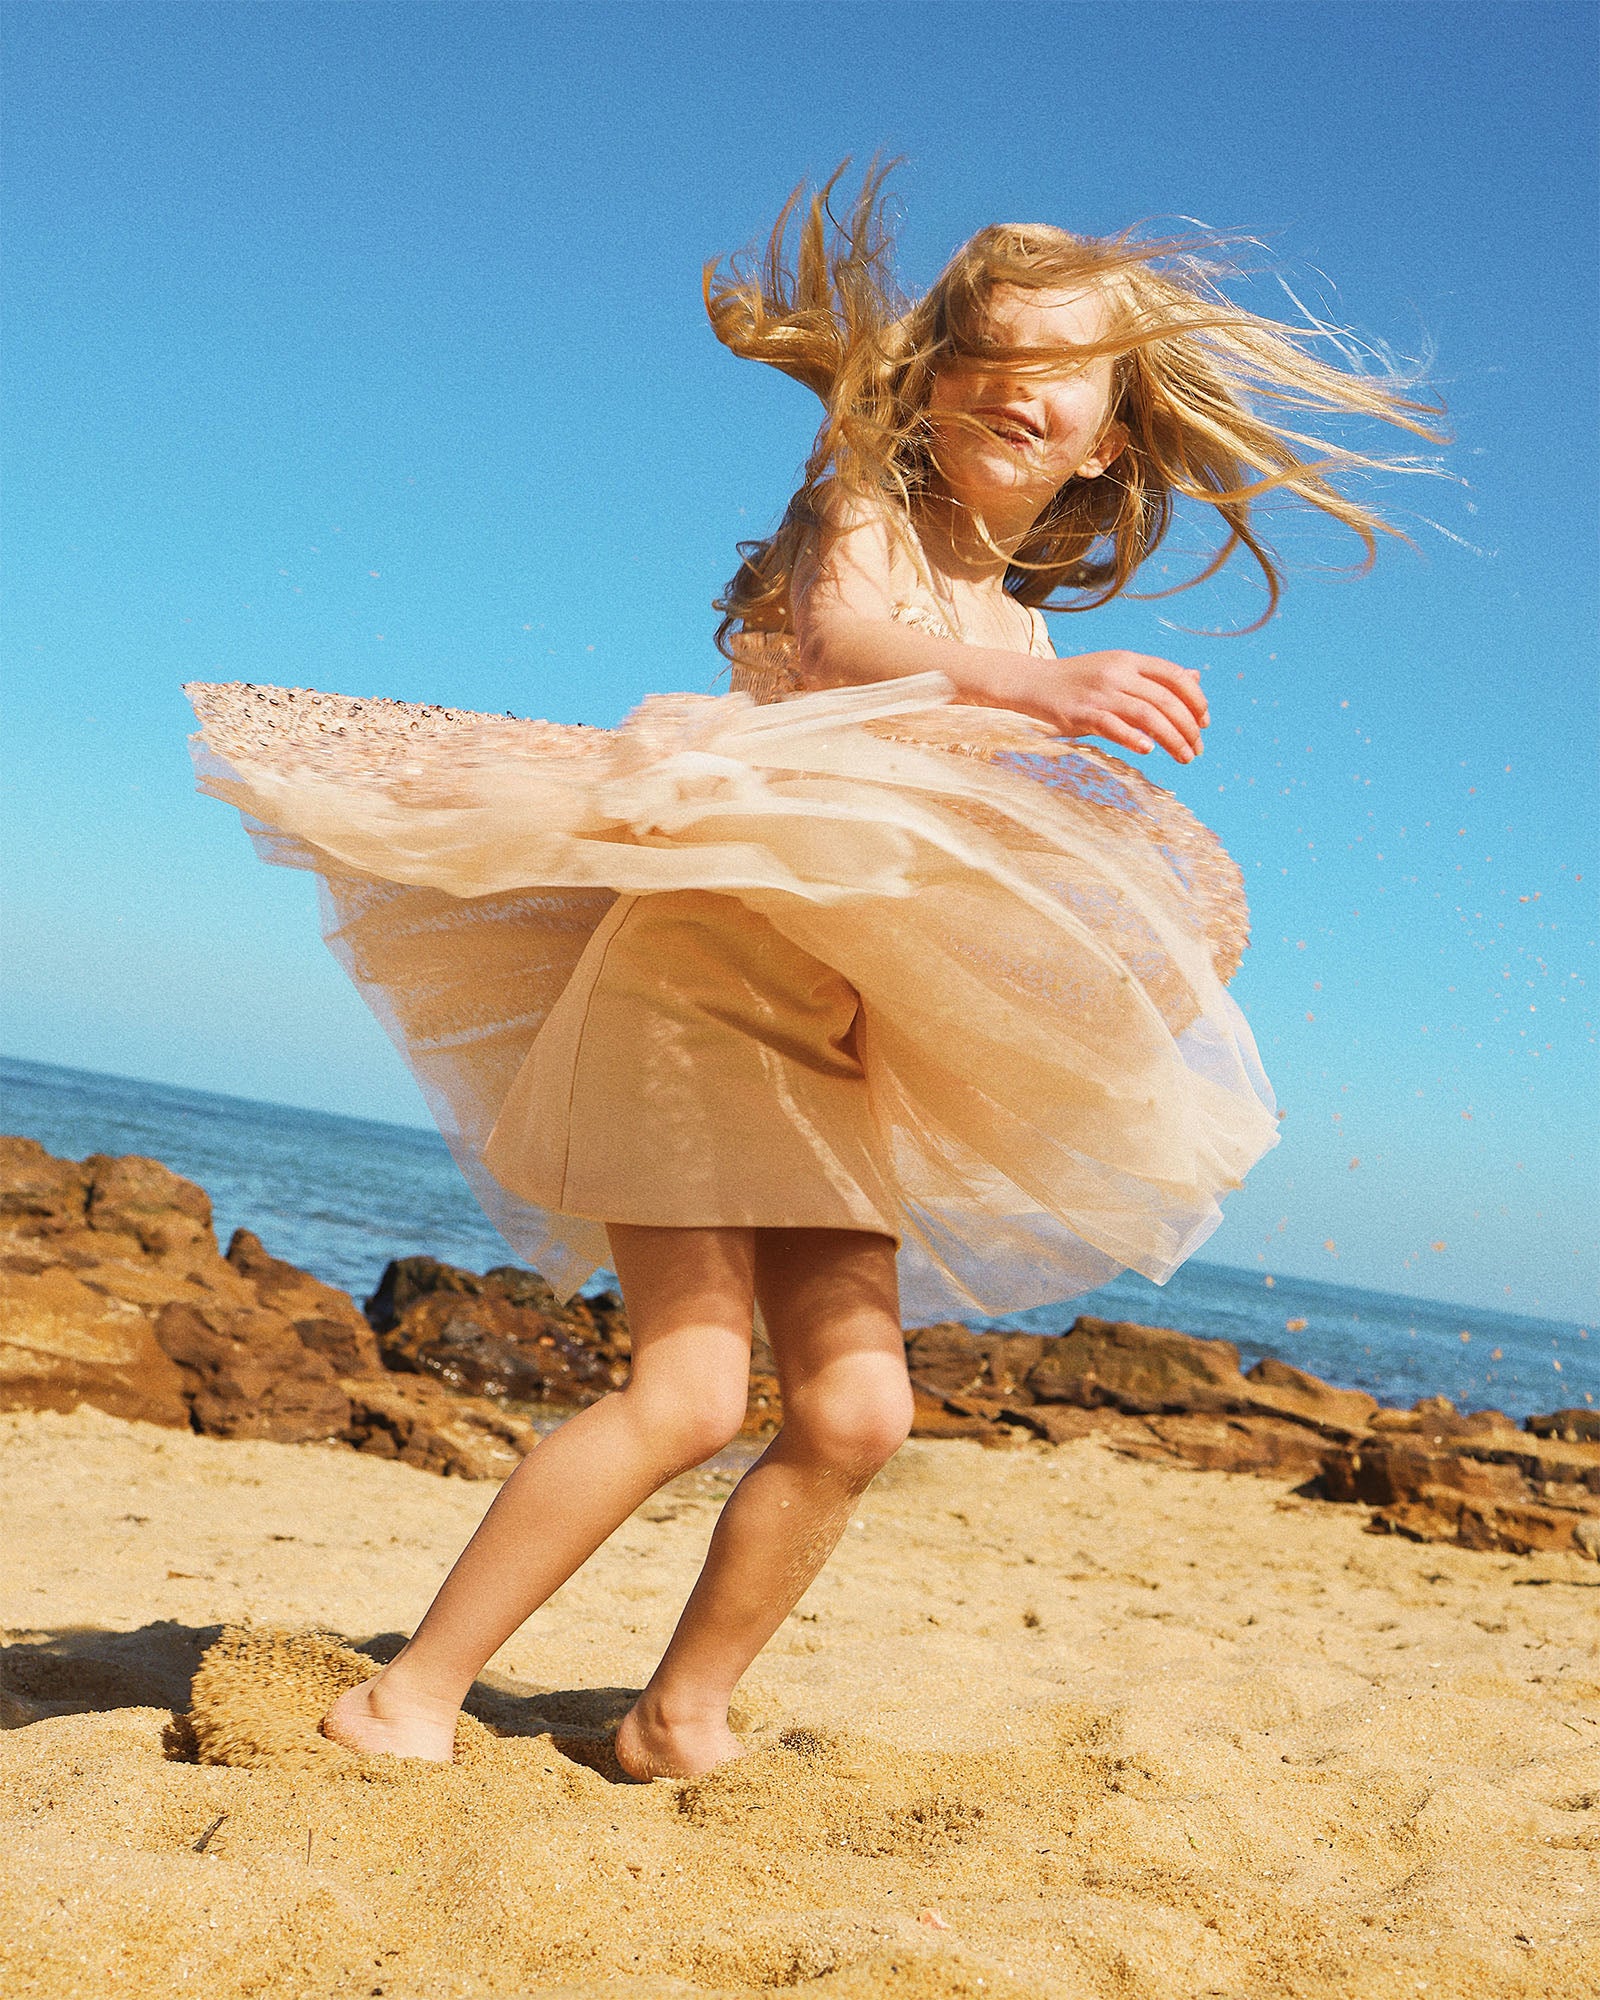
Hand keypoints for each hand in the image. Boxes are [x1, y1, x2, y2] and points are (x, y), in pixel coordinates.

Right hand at [986, 649, 1208, 762]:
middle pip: (1165, 699)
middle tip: (1198, 749)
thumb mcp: (1118, 670)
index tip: (1205, 723)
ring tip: (1185, 757)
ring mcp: (1099, 693)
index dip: (1196, 699)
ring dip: (1172, 739)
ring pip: (1147, 715)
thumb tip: (1195, 678)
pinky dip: (1133, 738)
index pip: (1174, 676)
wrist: (1033, 683)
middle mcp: (1117, 673)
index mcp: (1129, 660)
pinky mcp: (1081, 713)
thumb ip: (1154, 676)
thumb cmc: (1079, 681)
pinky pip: (1112, 725)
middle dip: (1188, 727)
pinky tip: (1148, 750)